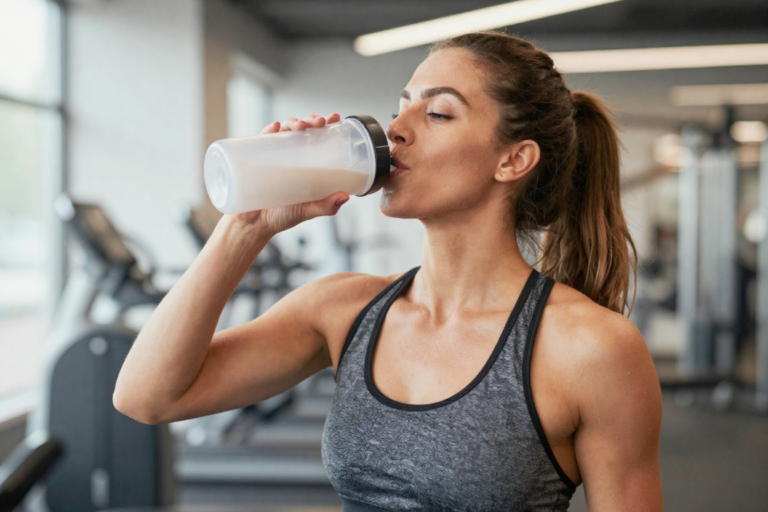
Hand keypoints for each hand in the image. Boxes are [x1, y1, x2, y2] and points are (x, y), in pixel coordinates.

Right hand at [231, 113, 348, 234]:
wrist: (254, 225)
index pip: (319, 139)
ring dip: (293, 122)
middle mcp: (291, 156)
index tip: (335, 118)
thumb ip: (326, 206)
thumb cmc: (282, 216)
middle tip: (320, 122)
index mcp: (306, 164)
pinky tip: (275, 127)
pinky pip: (261, 139)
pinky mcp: (256, 159)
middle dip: (312, 120)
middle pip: (303, 130)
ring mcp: (273, 155)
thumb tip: (344, 197)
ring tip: (302, 126)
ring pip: (284, 130)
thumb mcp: (308, 211)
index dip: (327, 126)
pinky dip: (269, 130)